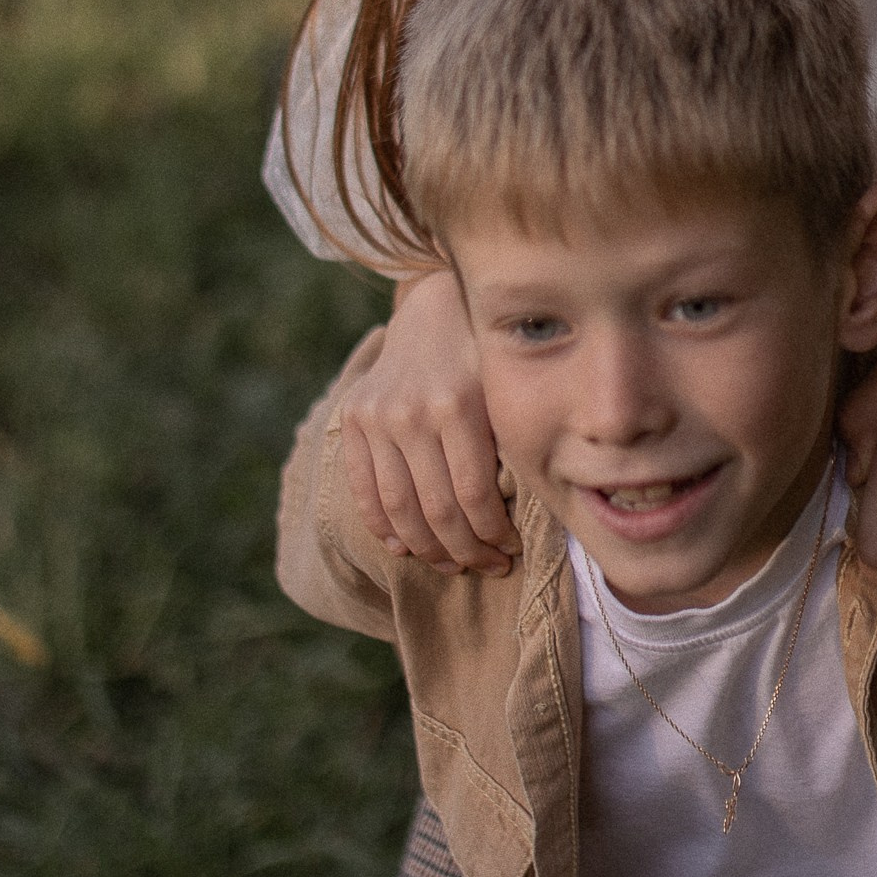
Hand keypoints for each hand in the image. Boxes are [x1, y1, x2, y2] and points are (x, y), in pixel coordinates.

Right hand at [338, 267, 518, 571]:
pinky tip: (405, 546)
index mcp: (459, 406)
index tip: (510, 550)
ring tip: (453, 563)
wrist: (436, 310)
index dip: (493, 536)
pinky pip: (364, 489)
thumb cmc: (487, 360)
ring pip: (399, 509)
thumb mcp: (507, 393)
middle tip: (488, 565)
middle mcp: (412, 412)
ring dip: (428, 548)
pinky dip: (383, 526)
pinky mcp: (353, 418)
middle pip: (437, 511)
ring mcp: (377, 416)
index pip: (474, 498)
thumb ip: (510, 447)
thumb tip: (522, 521)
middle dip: (466, 550)